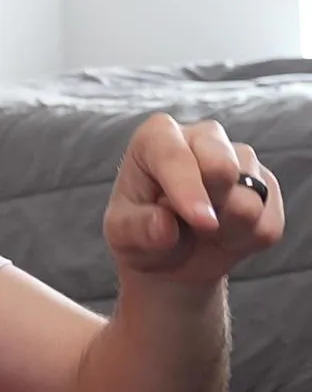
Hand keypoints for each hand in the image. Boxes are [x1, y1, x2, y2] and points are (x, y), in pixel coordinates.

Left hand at [103, 114, 284, 284]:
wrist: (171, 255)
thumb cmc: (140, 230)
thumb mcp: (123, 234)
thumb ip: (138, 228)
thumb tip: (164, 225)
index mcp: (157, 136)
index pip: (176, 155)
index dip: (189, 189)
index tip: (200, 221)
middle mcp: (202, 136)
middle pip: (223, 166)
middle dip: (210, 206)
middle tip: (192, 226)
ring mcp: (240, 158)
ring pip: (251, 200)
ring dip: (226, 230)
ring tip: (201, 231)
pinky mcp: (267, 186)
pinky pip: (268, 224)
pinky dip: (246, 242)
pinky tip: (224, 235)